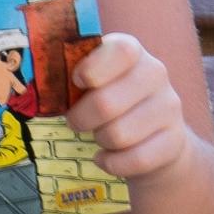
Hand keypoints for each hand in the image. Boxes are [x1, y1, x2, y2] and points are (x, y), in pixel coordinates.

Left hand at [64, 32, 190, 183]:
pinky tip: (109, 156)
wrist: (158, 136)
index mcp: (132, 52)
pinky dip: (113, 163)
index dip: (92, 69)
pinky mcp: (174, 141)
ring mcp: (169, 108)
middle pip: (107, 103)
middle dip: (81, 119)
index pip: (121, 51)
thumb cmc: (113, 101)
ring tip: (101, 135)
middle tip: (76, 122)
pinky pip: (134, 160)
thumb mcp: (96, 81)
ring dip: (100, 140)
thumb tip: (38, 83)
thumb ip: (73, 75)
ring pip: (118, 135)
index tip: (77, 81)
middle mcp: (155, 74)